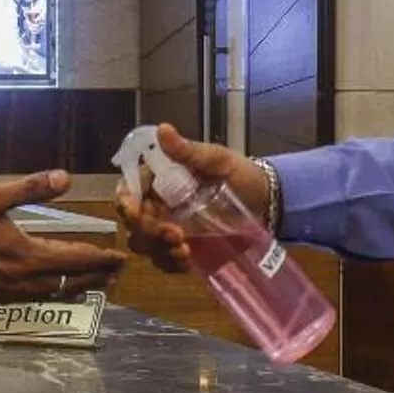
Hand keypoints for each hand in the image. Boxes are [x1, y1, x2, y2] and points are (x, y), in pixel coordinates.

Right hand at [0, 171, 126, 304]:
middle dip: (96, 276)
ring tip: (93, 285)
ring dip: (76, 288)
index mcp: (27, 255)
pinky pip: (33, 300)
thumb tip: (66, 177)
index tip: (121, 257)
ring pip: (52, 294)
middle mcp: (23, 281)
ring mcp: (7, 295)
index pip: (76, 259)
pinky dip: (52, 295)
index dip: (101, 258)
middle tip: (116, 274)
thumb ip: (29, 188)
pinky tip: (51, 291)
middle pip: (70, 282)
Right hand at [115, 125, 273, 273]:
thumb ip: (189, 150)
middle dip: (149, 231)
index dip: (126, 202)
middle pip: (135, 222)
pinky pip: (165, 260)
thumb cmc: (241, 174)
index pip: (130, 189)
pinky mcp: (182, 247)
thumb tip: (163, 129)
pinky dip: (170, 263)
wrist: (267, 201)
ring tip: (184, 250)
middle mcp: (159, 203)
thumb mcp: (217, 160)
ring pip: (146, 244)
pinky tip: (186, 262)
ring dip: (159, 250)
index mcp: (160, 178)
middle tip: (176, 234)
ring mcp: (169, 227)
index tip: (135, 212)